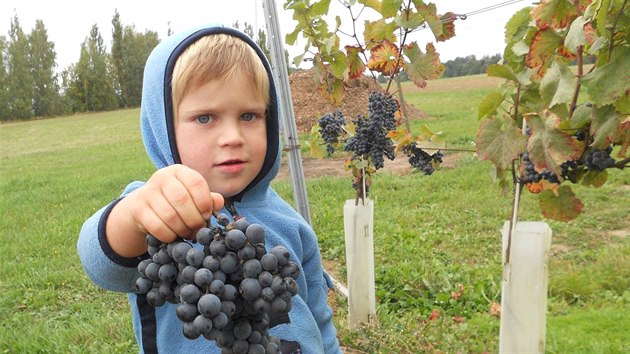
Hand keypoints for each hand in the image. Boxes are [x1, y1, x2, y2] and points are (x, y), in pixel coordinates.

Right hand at [106, 164, 224, 257]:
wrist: (144, 205)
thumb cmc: (176, 201)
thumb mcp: (193, 196)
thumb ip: (208, 198)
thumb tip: (218, 203)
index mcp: (179, 171)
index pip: (196, 182)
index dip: (205, 202)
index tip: (207, 215)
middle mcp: (162, 177)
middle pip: (182, 200)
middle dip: (194, 219)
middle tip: (198, 229)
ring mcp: (147, 192)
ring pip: (170, 215)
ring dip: (182, 229)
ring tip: (187, 233)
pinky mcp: (138, 208)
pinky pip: (157, 227)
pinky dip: (169, 235)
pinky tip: (173, 236)